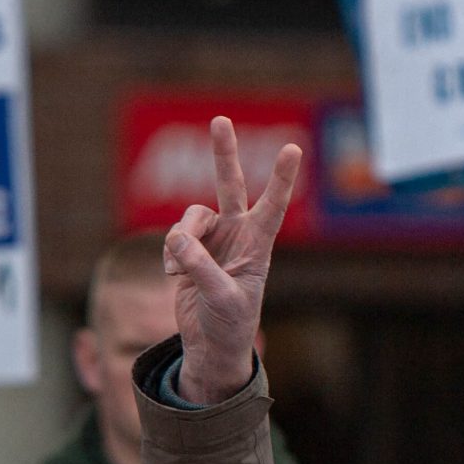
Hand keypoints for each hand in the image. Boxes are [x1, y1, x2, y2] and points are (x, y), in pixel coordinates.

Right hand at [163, 119, 300, 406]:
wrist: (211, 343)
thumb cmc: (230, 323)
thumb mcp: (222, 299)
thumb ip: (201, 267)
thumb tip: (177, 238)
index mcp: (259, 245)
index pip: (273, 205)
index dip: (281, 177)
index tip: (293, 148)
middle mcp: (237, 233)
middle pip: (230, 184)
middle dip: (224, 153)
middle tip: (220, 120)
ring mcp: (212, 238)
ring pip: (189, 217)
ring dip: (182, 238)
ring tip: (181, 266)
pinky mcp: (188, 248)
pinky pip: (172, 238)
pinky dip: (170, 256)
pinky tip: (175, 276)